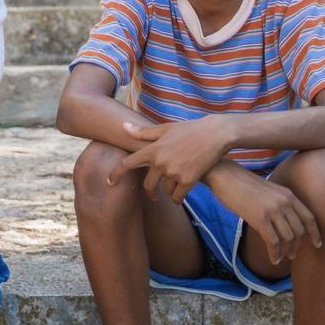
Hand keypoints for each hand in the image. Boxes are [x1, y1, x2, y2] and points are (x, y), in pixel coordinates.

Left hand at [107, 117, 231, 202]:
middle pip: (149, 185)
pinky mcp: (188, 181)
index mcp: (153, 149)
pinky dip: (178, 198)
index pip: (128, 164)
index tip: (109, 183)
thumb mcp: (166, 128)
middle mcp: (160, 162)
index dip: (116, 174)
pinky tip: (181, 194)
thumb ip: (143, 132)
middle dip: (151, 192)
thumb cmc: (190, 129)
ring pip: (165, 190)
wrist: (215, 134)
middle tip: (153, 195)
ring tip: (177, 183)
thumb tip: (124, 127)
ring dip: (169, 190)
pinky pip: (177, 197)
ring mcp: (174, 172)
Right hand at [206, 162, 321, 264]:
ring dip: (285, 252)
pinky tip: (272, 258)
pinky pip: (274, 242)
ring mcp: (273, 210)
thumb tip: (284, 223)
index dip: (315, 233)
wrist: (225, 176)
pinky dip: (275, 253)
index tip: (317, 244)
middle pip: (299, 231)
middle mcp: (284, 202)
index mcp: (288, 194)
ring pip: (288, 238)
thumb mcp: (268, 191)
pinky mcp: (260, 218)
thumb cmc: (242, 184)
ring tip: (280, 258)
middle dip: (297, 246)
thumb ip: (279, 203)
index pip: (309, 217)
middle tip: (291, 255)